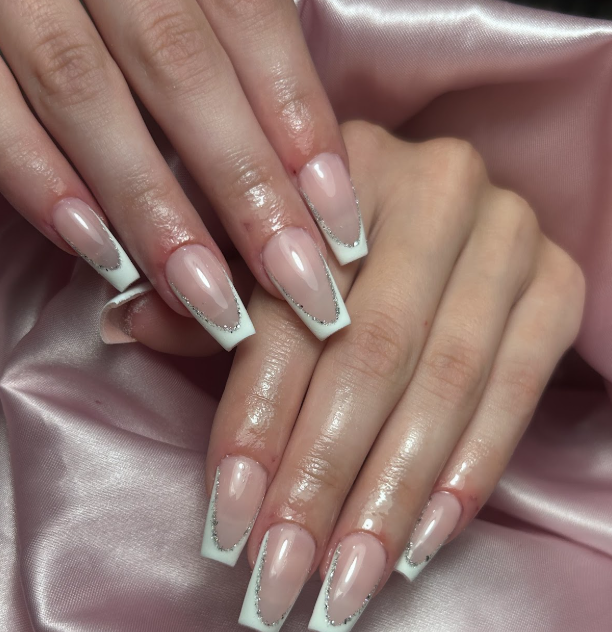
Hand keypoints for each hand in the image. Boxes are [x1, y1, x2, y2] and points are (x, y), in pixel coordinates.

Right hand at [0, 0, 363, 350]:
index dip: (300, 122)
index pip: (251, 19)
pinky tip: (95, 250)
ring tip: (205, 296)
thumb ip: (231, 38)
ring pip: (84, 91)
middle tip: (296, 287)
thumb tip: (304, 165)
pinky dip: (40, 180)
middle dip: (244, 186)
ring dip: (150, 204)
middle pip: (179, 66)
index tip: (340, 227)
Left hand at [201, 121, 584, 631]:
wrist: (442, 211)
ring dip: (392, 497)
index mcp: (336, 168)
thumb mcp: (259, 252)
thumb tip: (127, 325)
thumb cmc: (328, 242)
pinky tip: (422, 543)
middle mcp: (433, 185)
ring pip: (447, 382)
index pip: (289, 313)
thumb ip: (208, 293)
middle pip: (371, 354)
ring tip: (347, 584)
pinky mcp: (557, 283)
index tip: (229, 524)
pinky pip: (520, 388)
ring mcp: (506, 233)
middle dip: (323, 479)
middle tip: (284, 579)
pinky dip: (470, 471)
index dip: (257, 421)